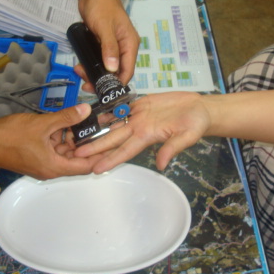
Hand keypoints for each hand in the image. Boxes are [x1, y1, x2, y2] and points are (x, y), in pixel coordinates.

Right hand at [0, 103, 100, 178]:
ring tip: (86, 122)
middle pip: (76, 160)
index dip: (100, 155)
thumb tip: (86, 110)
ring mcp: (42, 164)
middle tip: (101, 128)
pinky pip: (53, 149)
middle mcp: (50, 169)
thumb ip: (66, 118)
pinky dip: (60, 138)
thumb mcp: (42, 124)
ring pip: (64, 153)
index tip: (111, 142)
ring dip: (73, 139)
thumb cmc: (10, 136)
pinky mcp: (35, 157)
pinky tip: (66, 123)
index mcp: (54, 167)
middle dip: (88, 144)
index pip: (85, 166)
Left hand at [47, 0, 139, 89]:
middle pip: (116, 71)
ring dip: (93, 72)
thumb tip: (113, 69)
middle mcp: (124, 47)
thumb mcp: (105, 28)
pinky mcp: (103, 43)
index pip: (128, 71)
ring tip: (79, 71)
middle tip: (85, 83)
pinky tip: (80, 65)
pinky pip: (99, 59)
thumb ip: (109, 48)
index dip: (117, 83)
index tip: (103, 92)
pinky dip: (90, 64)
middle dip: (101, 79)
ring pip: (106, 66)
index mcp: (130, 44)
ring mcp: (114, 46)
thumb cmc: (101, 6)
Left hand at [74, 92, 210, 172]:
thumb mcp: (187, 137)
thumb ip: (172, 148)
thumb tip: (161, 165)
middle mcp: (138, 128)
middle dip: (94, 147)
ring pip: (113, 124)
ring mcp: (138, 116)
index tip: (94, 169)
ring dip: (97, 130)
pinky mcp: (140, 104)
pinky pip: (120, 108)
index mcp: (147, 137)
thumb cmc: (195, 124)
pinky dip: (107, 111)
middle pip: (112, 139)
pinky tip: (93, 113)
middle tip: (74, 154)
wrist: (199, 109)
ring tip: (79, 135)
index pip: (124, 151)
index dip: (109, 160)